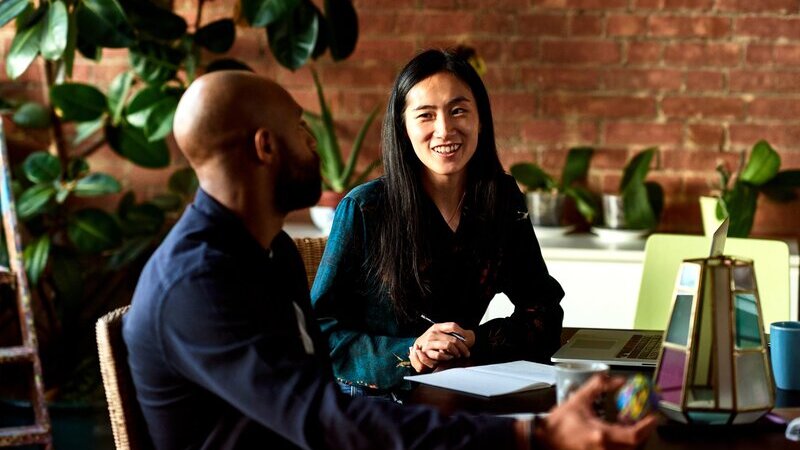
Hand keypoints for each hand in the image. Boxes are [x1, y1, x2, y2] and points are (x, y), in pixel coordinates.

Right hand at [409, 323, 474, 372]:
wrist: (417, 348)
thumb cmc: (433, 342)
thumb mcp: (442, 334)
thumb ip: (454, 333)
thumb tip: (468, 337)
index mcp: (438, 326)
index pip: (453, 326)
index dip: (462, 333)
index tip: (467, 340)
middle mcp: (433, 333)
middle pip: (453, 338)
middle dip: (463, 347)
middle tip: (466, 353)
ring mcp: (429, 342)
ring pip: (448, 345)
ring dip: (456, 352)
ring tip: (457, 355)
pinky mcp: (426, 352)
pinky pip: (440, 355)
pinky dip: (447, 357)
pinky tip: (449, 358)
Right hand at [535, 374, 657, 449]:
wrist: (544, 440)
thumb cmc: (559, 422)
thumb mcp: (579, 399)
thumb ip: (598, 386)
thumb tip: (617, 379)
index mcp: (601, 435)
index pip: (634, 435)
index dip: (647, 426)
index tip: (653, 416)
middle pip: (636, 446)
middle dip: (643, 433)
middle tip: (644, 420)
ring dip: (634, 439)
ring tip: (629, 426)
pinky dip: (624, 444)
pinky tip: (617, 433)